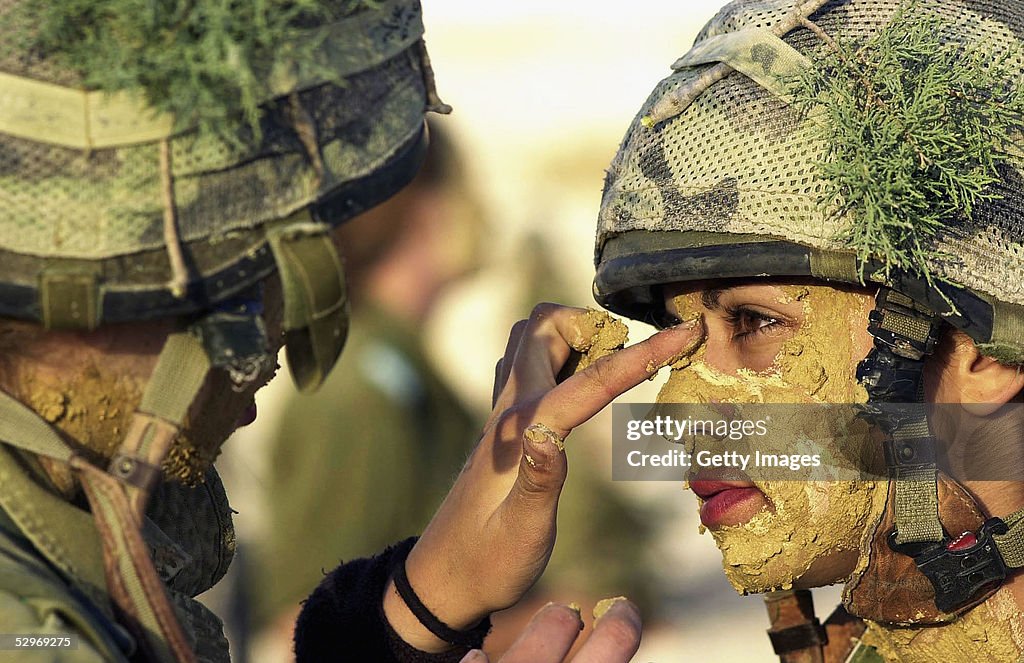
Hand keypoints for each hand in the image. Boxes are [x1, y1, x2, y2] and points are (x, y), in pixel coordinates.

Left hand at [382, 303, 697, 650]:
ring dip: (576, 336)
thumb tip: (549, 432)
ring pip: (536, 336)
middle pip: (547, 325)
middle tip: (631, 361)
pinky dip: (563, 355)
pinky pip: (531, 361)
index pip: (592, 379)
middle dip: (595, 326)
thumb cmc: (488, 562)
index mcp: (523, 430)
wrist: (444, 574)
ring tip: (611, 374)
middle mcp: (509, 407)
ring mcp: (503, 410)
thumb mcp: (522, 534)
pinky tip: (582, 389)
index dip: (645, 353)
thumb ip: (539, 482)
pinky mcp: (506, 421)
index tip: (687, 331)